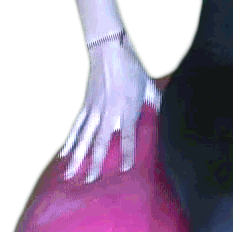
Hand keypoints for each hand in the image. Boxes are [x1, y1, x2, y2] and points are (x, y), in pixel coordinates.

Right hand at [59, 40, 162, 182]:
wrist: (109, 50)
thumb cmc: (132, 68)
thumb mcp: (149, 87)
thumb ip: (156, 104)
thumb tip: (167, 117)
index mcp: (128, 108)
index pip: (127, 136)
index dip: (126, 152)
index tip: (124, 169)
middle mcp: (109, 112)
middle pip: (100, 141)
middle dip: (95, 163)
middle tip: (90, 182)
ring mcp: (94, 110)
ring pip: (83, 138)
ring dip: (77, 157)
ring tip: (69, 175)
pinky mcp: (86, 106)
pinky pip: (76, 127)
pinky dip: (70, 142)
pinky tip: (64, 155)